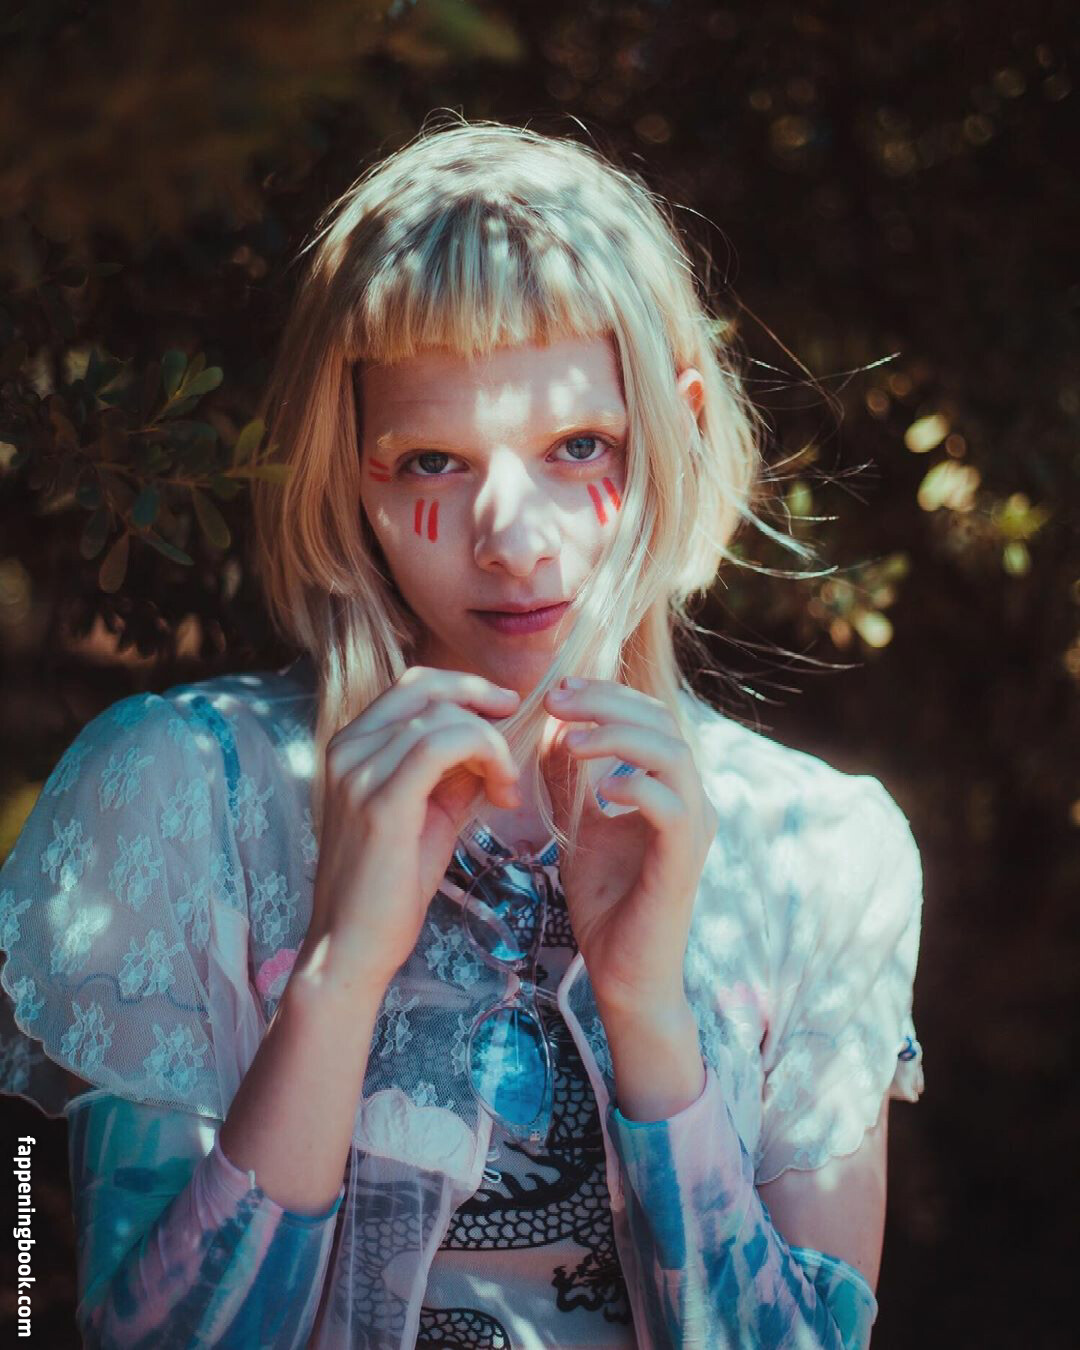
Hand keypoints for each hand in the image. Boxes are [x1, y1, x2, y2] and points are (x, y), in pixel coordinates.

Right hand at [301, 667, 521, 994]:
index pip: (412, 686)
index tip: (504, 709)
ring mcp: (358, 772)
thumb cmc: (389, 885)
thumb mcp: (428, 812)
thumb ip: (454, 771)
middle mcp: (347, 749)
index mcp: (351, 746)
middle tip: (518, 726)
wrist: (352, 945)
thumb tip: (494, 741)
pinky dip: (484, 754)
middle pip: (426, 689)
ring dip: (491, 743)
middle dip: (482, 701)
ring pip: (442, 718)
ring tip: (506, 786)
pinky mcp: (379, 801)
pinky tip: (501, 790)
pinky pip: (440, 746)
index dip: (464, 688)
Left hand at [541, 678, 717, 1016]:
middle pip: (662, 721)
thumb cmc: (607, 904)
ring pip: (672, 754)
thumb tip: (557, 725)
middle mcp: (690, 799)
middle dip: (607, 702)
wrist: (624, 974)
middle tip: (556, 699)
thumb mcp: (580, 826)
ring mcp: (693, 828)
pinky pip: (672, 807)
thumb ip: (572, 779)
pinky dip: (636, 786)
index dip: (604, 694)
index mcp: (669, 787)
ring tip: (569, 741)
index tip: (555, 691)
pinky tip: (598, 789)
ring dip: (617, 737)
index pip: (648, 716)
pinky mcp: (684, 859)